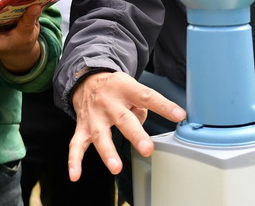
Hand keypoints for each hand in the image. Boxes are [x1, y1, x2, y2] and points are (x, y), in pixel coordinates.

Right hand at [68, 71, 185, 180]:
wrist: (87, 80)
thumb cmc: (116, 87)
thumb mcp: (132, 86)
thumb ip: (140, 106)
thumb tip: (141, 126)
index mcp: (125, 89)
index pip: (147, 97)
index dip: (164, 106)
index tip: (179, 115)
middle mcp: (109, 102)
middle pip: (123, 119)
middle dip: (135, 135)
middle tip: (147, 149)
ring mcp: (94, 116)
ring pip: (100, 135)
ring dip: (107, 152)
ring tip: (116, 167)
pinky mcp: (81, 127)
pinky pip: (76, 145)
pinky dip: (74, 160)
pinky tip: (75, 175)